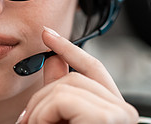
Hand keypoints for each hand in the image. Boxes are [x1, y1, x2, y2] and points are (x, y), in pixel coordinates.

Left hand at [18, 26, 138, 123]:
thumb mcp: (60, 117)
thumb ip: (58, 91)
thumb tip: (53, 59)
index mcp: (114, 110)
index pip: (94, 68)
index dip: (69, 49)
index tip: (47, 34)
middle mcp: (124, 111)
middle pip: (75, 77)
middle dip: (42, 95)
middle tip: (26, 120)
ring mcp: (120, 113)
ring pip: (66, 84)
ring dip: (39, 109)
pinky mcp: (109, 118)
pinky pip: (63, 98)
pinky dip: (43, 114)